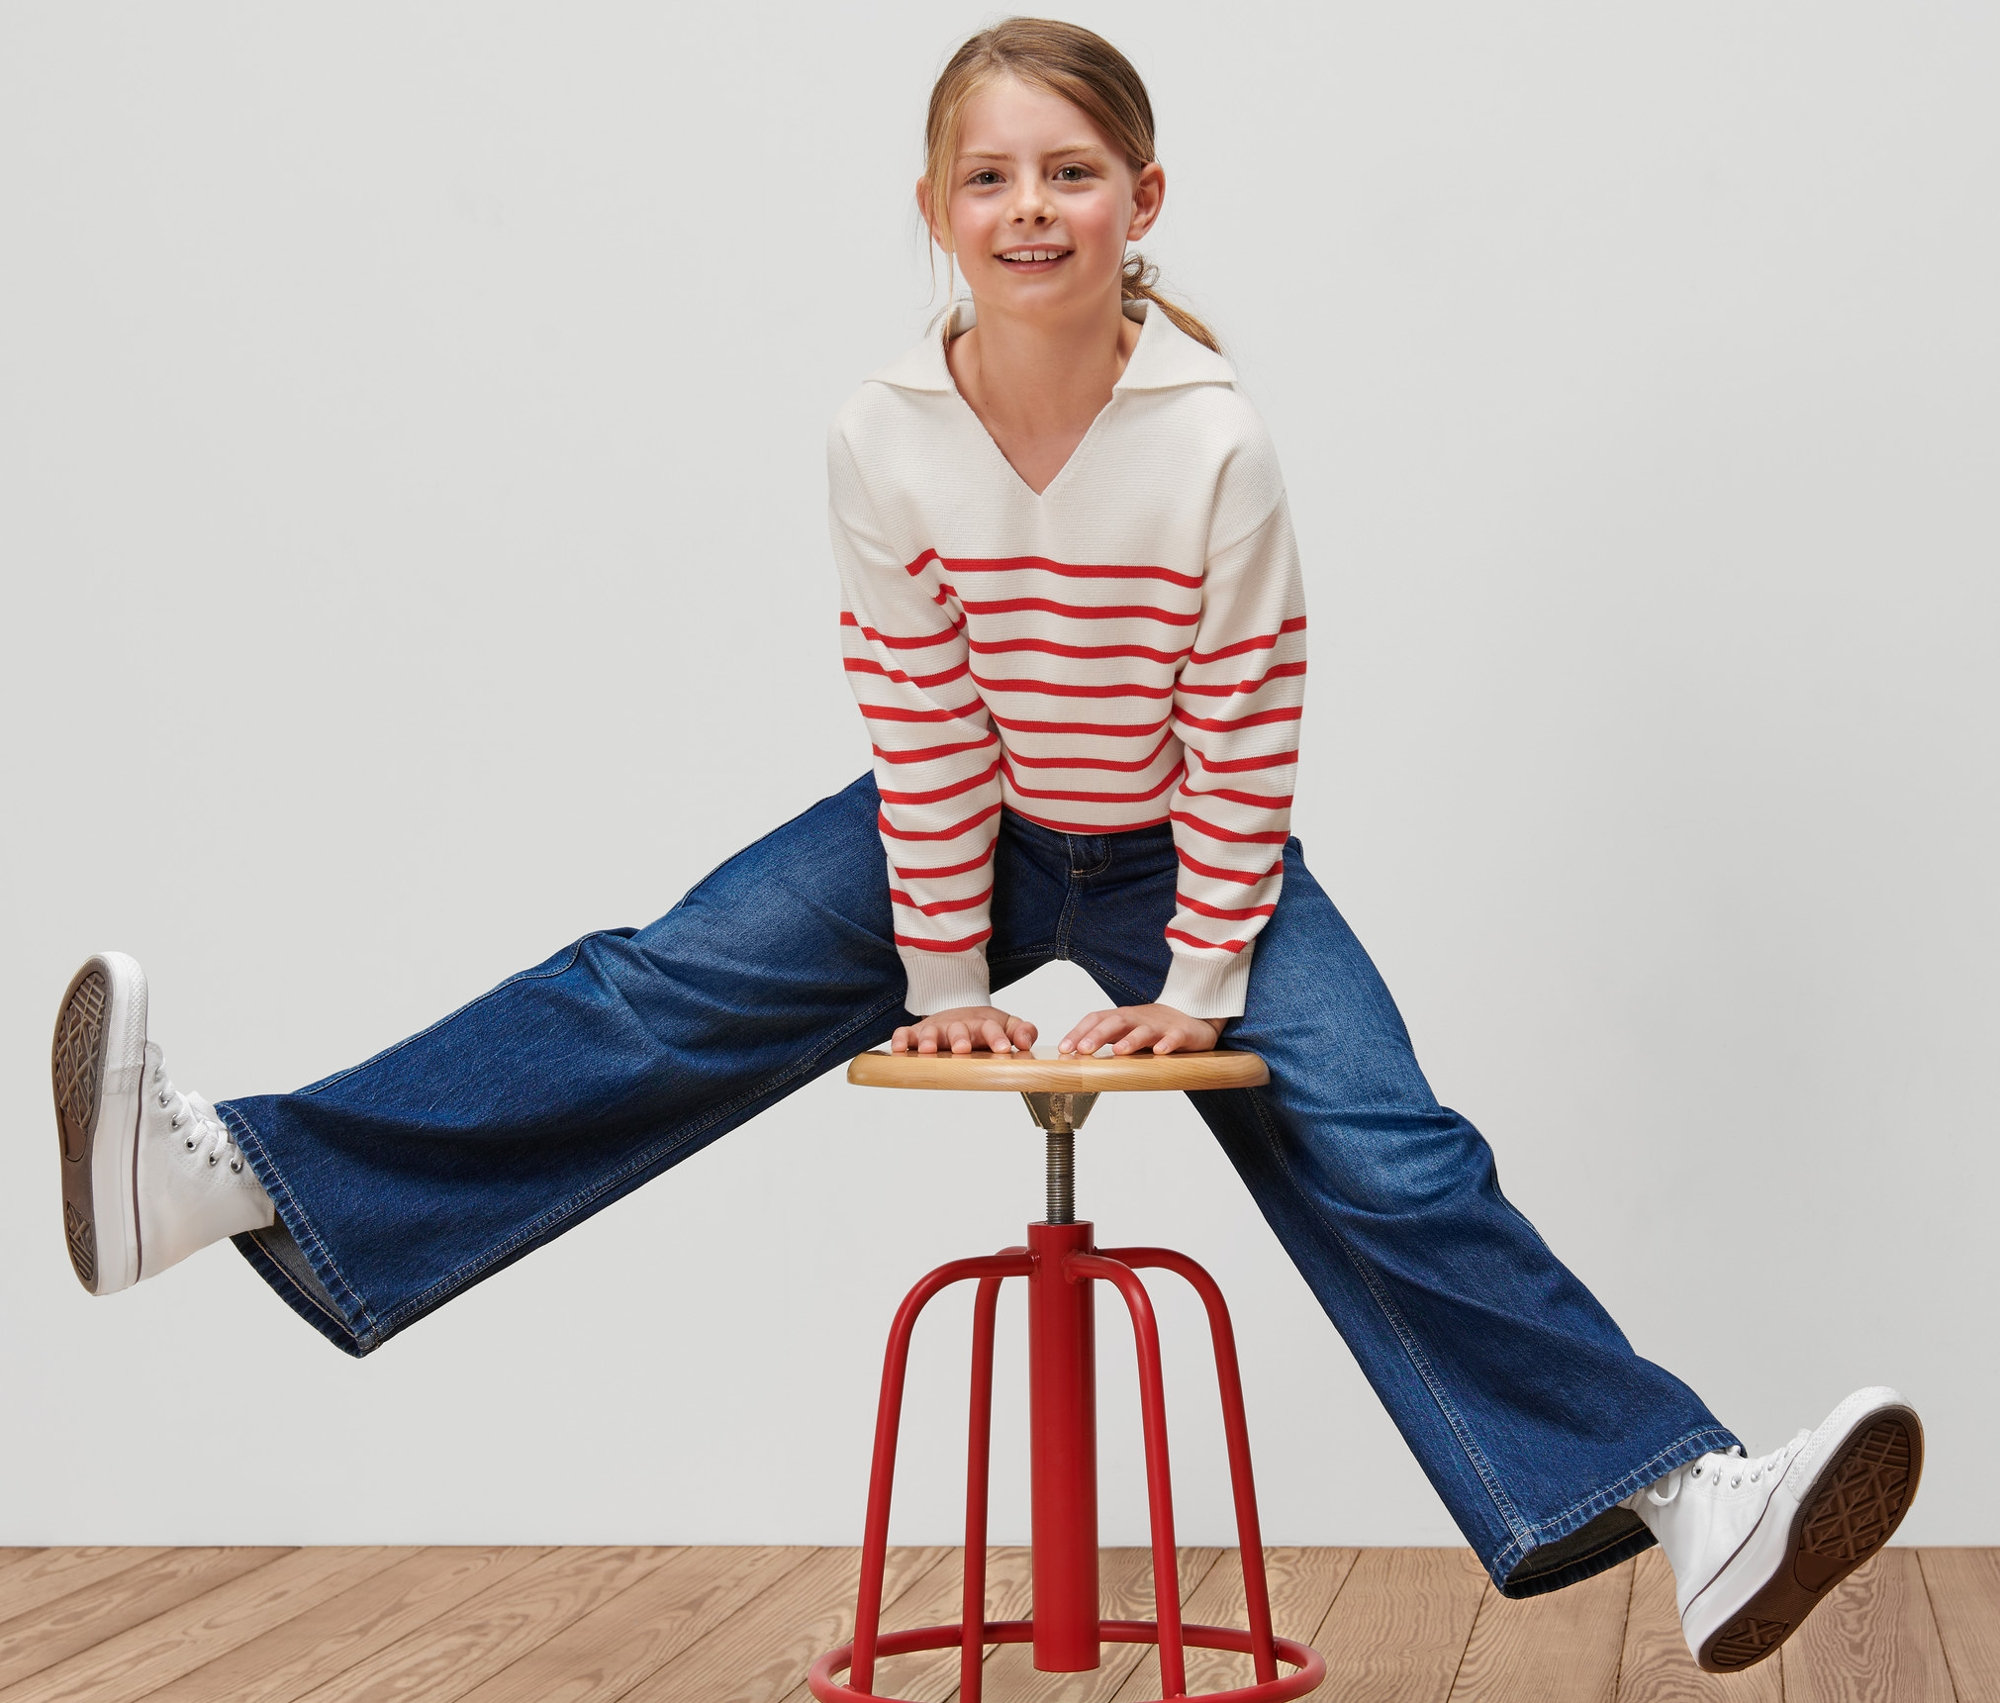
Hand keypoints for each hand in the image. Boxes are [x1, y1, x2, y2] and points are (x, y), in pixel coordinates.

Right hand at [892, 1005, 1038, 1054]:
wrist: (958, 1009)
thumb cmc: (983, 1026)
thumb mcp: (1006, 1025)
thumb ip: (1022, 1031)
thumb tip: (1026, 1040)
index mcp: (982, 1024)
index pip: (991, 1028)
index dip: (998, 1037)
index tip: (1004, 1048)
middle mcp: (958, 1026)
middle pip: (959, 1030)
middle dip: (960, 1038)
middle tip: (963, 1048)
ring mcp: (936, 1029)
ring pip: (930, 1032)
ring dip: (929, 1040)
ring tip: (929, 1049)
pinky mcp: (916, 1033)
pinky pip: (904, 1034)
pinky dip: (900, 1039)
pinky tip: (898, 1048)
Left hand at [1058, 1002, 1221, 1056]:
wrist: (1193, 1018)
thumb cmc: (1153, 1028)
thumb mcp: (1127, 1033)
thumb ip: (1106, 1042)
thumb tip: (1074, 1059)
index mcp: (1122, 1018)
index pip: (1096, 1019)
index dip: (1078, 1032)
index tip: (1063, 1048)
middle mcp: (1138, 1019)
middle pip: (1116, 1022)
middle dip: (1098, 1035)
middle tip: (1083, 1050)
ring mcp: (1160, 1025)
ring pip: (1144, 1030)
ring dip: (1131, 1040)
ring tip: (1119, 1051)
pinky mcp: (1182, 1032)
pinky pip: (1175, 1037)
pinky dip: (1168, 1043)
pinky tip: (1161, 1052)